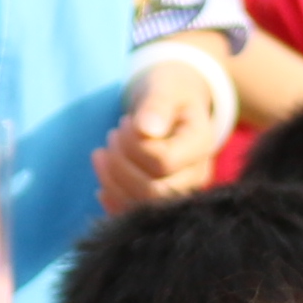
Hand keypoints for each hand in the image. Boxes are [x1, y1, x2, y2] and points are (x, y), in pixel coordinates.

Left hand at [89, 51, 232, 214]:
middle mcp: (196, 174)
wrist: (176, 104)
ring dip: (112, 181)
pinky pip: (135, 215)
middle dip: (120, 166)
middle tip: (112, 137)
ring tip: (103, 153)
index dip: (135, 146)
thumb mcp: (164, 87)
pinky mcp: (162, 201)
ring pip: (141, 206)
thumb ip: (157, 104)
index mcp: (200, 144)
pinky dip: (113, 202)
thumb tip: (147, 128)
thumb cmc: (170, 92)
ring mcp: (180, 191)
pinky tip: (102, 185)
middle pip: (153, 191)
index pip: (163, 162)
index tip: (126, 123)